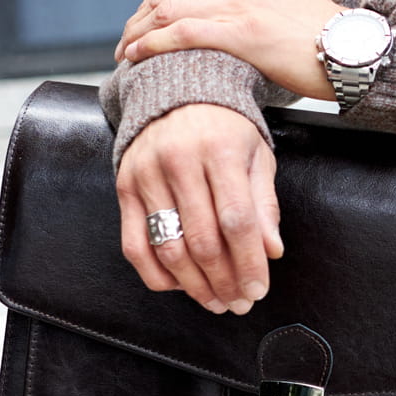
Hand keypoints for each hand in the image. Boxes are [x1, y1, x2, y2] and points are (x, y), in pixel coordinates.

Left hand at [116, 0, 340, 98]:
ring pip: (169, 11)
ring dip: (137, 32)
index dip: (156, 5)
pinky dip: (152, 44)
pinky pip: (182, 33)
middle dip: (139, 19)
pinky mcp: (243, 33)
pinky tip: (135, 57)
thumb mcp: (295, 15)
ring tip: (122, 54)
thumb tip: (257, 31)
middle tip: (124, 44)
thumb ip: (268, 14)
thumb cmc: (334, 43)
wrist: (360, 50)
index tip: (143, 27)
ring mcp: (241, 6)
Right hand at [116, 104, 282, 313]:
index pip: (236, 220)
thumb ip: (264, 204)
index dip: (249, 262)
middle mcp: (179, 161)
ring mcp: (146, 175)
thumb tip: (271, 251)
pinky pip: (135, 245)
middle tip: (240, 303)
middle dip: (224, 281)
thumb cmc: (225, 128)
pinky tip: (181, 285)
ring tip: (216, 301)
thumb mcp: (256, 156)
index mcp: (220, 150)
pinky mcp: (124, 188)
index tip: (259, 290)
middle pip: (202, 240)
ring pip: (169, 248)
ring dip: (194, 285)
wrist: (178, 91)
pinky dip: (157, 274)